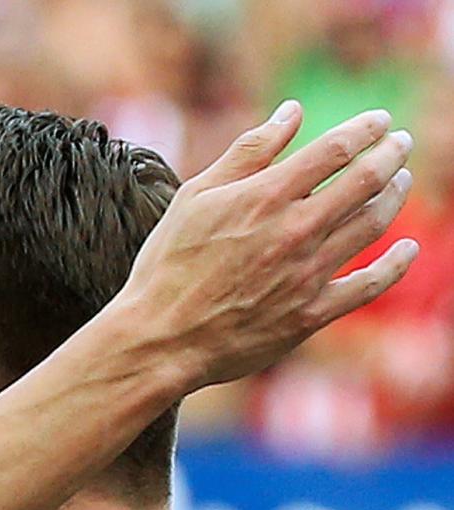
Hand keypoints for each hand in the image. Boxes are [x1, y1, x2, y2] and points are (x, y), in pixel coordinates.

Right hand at [118, 101, 417, 389]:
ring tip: (400, 180)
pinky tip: (408, 248)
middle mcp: (295, 230)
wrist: (161, 337)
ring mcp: (308, 273)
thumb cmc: (168, 263)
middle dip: (390, 155)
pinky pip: (369, 284)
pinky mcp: (312, 312)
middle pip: (365, 181)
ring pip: (372, 225)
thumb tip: (291, 111)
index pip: (334, 150)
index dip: (364, 129)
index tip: (379, 120)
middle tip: (402, 143)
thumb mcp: (195, 196)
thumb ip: (247, 151)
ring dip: (394, 196)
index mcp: (264, 197)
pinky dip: (396, 264)